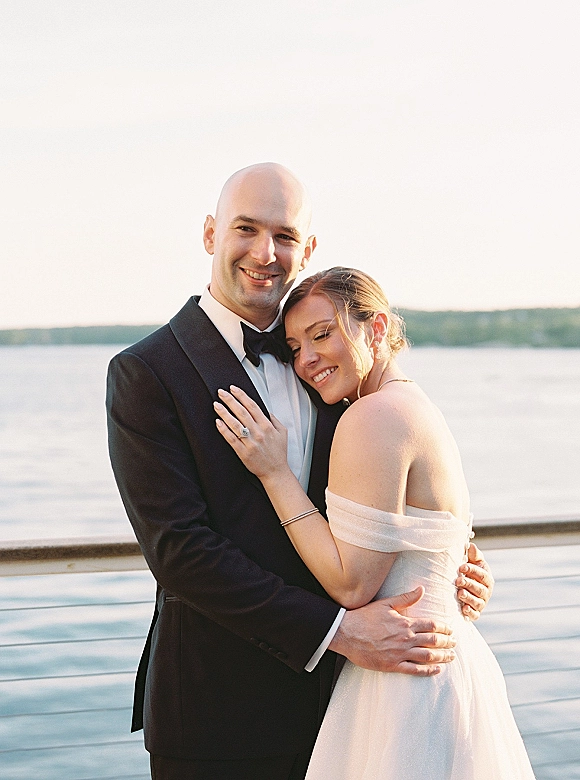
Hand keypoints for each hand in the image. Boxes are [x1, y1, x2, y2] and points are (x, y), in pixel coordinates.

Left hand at [214, 385, 289, 479]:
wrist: (275, 472)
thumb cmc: (278, 453)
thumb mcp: (282, 433)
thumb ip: (274, 420)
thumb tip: (266, 411)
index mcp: (267, 426)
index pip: (252, 406)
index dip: (242, 396)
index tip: (233, 389)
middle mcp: (258, 433)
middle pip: (242, 412)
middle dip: (230, 400)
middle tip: (221, 392)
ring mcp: (250, 443)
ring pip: (235, 424)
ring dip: (224, 413)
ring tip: (216, 404)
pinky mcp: (243, 452)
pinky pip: (231, 439)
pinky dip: (224, 430)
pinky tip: (218, 422)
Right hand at [329, 587, 455, 675]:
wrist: (346, 633)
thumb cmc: (364, 617)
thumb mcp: (386, 603)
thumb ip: (406, 597)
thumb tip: (421, 589)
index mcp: (405, 623)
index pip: (431, 625)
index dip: (444, 628)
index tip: (451, 629)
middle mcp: (405, 638)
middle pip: (433, 641)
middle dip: (447, 642)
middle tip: (455, 643)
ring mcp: (399, 653)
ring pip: (427, 656)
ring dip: (442, 656)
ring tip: (451, 656)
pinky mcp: (392, 665)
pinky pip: (415, 670)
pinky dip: (428, 671)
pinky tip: (437, 670)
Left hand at [455, 543, 493, 620]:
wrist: (464, 588)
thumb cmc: (469, 572)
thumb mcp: (472, 562)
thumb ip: (473, 555)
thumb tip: (471, 545)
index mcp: (486, 578)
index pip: (482, 574)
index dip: (472, 570)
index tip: (461, 567)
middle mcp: (486, 591)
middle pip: (480, 589)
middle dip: (469, 584)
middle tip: (458, 581)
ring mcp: (481, 603)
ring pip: (477, 602)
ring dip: (469, 598)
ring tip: (459, 594)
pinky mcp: (475, 613)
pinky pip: (475, 614)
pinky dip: (470, 612)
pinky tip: (464, 609)